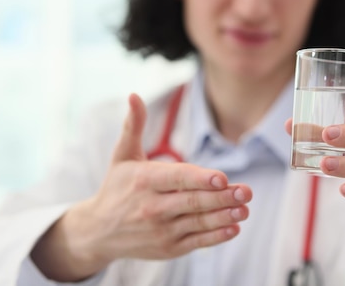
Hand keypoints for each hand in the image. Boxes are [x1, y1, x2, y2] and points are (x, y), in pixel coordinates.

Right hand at [31, 93, 252, 280]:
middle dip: (221, 197)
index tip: (222, 177)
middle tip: (245, 192)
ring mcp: (161, 230)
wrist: (99, 231)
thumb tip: (134, 95)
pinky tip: (234, 228)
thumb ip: (133, 125)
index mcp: (143, 181)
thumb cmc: (116, 187)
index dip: (199, 179)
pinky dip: (216, 236)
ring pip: (198, 223)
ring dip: (224, 217)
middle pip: (192, 202)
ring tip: (244, 209)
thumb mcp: (122, 155)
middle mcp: (152, 207)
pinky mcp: (168, 248)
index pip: (176, 178)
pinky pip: (196, 242)